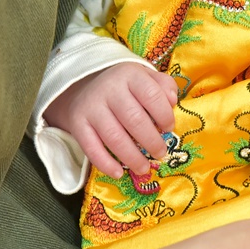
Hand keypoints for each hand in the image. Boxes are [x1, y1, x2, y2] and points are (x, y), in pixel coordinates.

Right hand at [43, 63, 177, 176]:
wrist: (81, 84)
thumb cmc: (123, 85)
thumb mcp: (144, 77)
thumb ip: (164, 86)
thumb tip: (172, 101)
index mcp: (130, 75)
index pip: (152, 95)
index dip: (164, 115)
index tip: (169, 128)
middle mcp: (109, 89)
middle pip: (134, 119)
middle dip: (151, 141)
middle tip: (160, 153)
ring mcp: (92, 107)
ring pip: (114, 137)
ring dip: (132, 157)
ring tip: (144, 168)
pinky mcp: (78, 124)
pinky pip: (92, 148)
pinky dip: (106, 163)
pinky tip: (118, 173)